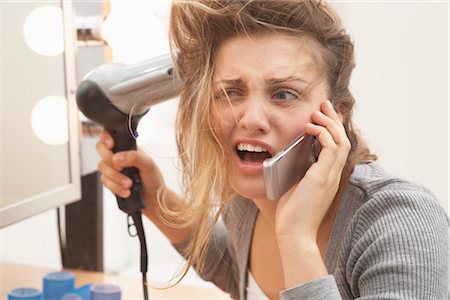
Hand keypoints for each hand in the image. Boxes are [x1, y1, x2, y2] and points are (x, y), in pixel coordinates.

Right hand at [96, 130, 164, 209]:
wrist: (153, 197)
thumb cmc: (153, 178)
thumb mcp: (148, 164)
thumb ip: (134, 157)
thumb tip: (117, 157)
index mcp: (127, 147)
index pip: (110, 135)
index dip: (106, 137)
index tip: (111, 145)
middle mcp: (118, 155)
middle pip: (100, 149)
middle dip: (109, 159)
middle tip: (121, 168)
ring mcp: (112, 168)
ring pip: (102, 167)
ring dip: (116, 177)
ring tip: (129, 184)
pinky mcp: (110, 181)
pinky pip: (105, 181)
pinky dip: (115, 187)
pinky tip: (126, 191)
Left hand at [275, 100, 350, 241]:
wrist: (293, 233)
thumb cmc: (291, 213)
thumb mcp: (295, 186)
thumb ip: (297, 171)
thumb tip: (287, 155)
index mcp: (327, 176)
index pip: (336, 147)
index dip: (332, 128)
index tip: (322, 114)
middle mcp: (332, 174)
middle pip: (342, 139)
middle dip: (333, 119)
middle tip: (324, 104)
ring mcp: (330, 175)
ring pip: (340, 140)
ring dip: (329, 122)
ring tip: (317, 111)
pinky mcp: (324, 177)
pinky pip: (332, 147)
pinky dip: (323, 133)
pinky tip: (310, 127)